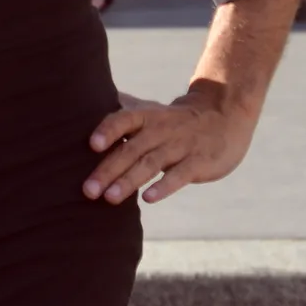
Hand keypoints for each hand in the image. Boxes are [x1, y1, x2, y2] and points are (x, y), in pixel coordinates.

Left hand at [83, 86, 259, 205]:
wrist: (223, 115)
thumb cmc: (175, 119)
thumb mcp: (150, 111)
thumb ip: (121, 115)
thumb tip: (82, 107)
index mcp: (146, 117)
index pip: (123, 120)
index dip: (107, 131)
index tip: (91, 145)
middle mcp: (160, 130)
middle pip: (130, 149)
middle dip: (107, 170)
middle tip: (87, 190)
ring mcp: (180, 146)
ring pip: (151, 164)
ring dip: (129, 181)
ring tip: (109, 197)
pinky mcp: (198, 163)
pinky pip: (179, 175)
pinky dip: (164, 187)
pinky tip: (149, 199)